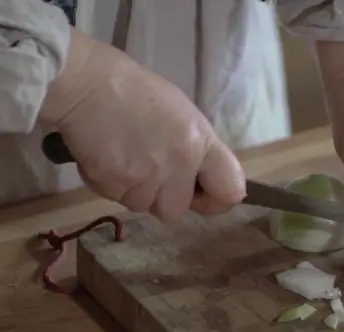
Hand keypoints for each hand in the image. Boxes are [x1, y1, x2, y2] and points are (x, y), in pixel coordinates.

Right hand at [40, 30, 245, 221]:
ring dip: (131, 190)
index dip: (215, 201)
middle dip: (160, 198)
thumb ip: (194, 150)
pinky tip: (103, 155)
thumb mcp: (181, 115)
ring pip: (142, 206)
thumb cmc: (134, 92)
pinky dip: (107, 184)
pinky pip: (114, 198)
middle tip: (145, 172)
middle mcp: (181, 162)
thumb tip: (195, 178)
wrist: (87, 83)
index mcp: (202, 142)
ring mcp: (148, 175)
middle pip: (177, 211)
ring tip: (121, 156)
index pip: (230, 191)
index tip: (199, 196)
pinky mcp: (115, 182)